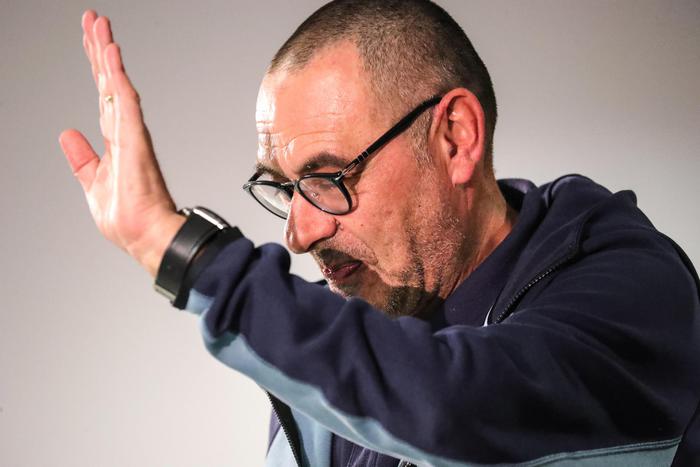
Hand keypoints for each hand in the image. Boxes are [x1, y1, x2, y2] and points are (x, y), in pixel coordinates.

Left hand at [59, 11, 184, 275]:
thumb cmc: (127, 217)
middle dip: (99, 51)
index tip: (91, 42)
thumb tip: (67, 134)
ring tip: (99, 27)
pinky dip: (116, 77)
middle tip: (94, 21)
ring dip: (106, 55)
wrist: (145, 235)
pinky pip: (123, 102)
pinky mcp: (135, 140)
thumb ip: (82, 157)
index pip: (102, 96)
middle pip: (108, 83)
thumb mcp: (92, 183)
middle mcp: (124, 131)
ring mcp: (131, 134)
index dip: (95, 69)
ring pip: (115, 86)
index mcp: (115, 140)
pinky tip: (111, 56)